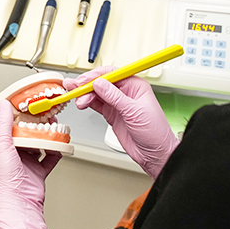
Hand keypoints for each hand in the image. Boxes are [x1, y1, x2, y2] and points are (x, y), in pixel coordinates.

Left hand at [0, 99, 61, 228]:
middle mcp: (15, 154)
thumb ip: (3, 125)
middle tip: (47, 114)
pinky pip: (50, 158)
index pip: (12, 125)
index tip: (30, 104)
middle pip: (28, 133)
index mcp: (3, 146)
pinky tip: (60, 145)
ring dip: (47, 136)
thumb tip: (4, 105)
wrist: (19, 204)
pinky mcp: (39, 172)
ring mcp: (27, 163)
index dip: (21, 114)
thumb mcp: (2, 146)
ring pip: (39, 144)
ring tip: (55, 127)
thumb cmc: (5, 181)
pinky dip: (56, 151)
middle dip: (38, 124)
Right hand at [64, 66, 178, 179]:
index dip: (96, 76)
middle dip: (87, 84)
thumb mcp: (135, 112)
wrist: (155, 154)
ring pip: (97, 93)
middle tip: (74, 87)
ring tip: (76, 98)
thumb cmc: (155, 132)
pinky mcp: (112, 114)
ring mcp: (117, 103)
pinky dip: (87, 102)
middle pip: (102, 82)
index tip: (84, 80)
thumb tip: (99, 84)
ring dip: (85, 94)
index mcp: (135, 86)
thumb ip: (115, 97)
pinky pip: (96, 104)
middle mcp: (126, 92)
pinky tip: (81, 102)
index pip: (112, 74)